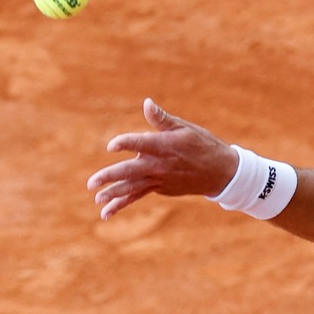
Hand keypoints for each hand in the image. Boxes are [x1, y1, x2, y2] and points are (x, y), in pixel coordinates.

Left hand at [87, 98, 238, 219]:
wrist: (221, 172)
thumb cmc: (202, 144)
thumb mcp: (185, 128)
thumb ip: (161, 119)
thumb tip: (146, 103)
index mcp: (164, 146)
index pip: (141, 143)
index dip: (125, 143)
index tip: (111, 146)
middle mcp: (159, 165)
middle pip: (131, 171)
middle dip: (111, 177)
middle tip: (92, 183)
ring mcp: (159, 179)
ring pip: (133, 188)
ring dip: (114, 194)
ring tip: (97, 200)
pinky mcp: (160, 188)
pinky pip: (138, 196)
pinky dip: (123, 203)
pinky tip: (107, 211)